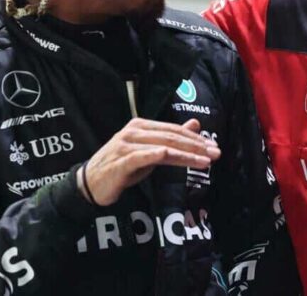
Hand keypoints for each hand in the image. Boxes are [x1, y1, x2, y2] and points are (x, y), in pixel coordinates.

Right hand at [76, 118, 219, 205]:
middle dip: (196, 145)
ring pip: (163, 147)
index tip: (213, 146)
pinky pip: (143, 156)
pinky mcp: (121, 161)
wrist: (91, 183)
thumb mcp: (149, 150)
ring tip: (205, 161)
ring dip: (186, 154)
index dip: (194, 137)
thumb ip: (171, 138)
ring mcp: (126, 145)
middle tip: (215, 153)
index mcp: (141, 125)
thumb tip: (194, 124)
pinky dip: (157, 155)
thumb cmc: (122, 166)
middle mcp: (134, 131)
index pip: (173, 129)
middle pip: (171, 136)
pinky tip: (171, 156)